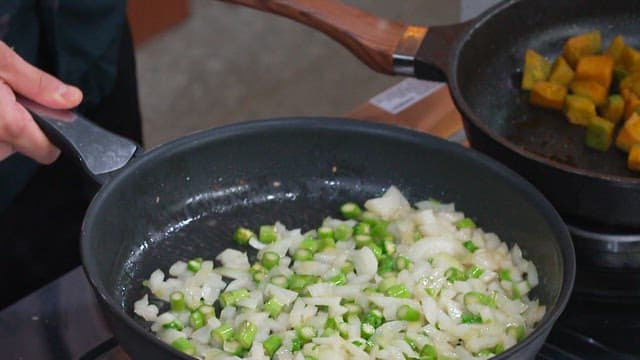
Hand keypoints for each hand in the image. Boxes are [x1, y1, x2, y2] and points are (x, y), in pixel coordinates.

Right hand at [0, 41, 82, 163]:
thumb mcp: (1, 61)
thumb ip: (38, 84)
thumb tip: (72, 98)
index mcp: (6, 127)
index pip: (47, 152)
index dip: (55, 135)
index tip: (54, 119)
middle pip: (21, 145)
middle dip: (21, 123)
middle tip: (7, 95)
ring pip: (1, 143)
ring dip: (1, 124)